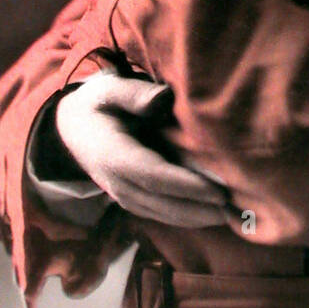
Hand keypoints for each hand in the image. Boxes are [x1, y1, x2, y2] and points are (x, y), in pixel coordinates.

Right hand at [55, 70, 227, 227]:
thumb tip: (163, 98)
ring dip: (197, 217)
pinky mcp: (131, 199)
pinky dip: (187, 216)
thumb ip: (135, 94)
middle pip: (162, 202)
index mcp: (113, 155)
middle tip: (237, 207)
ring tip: (233, 214)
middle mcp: (117, 183)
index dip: (186, 186)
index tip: (217, 191)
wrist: (71, 129)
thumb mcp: (110, 90)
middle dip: (200, 208)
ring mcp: (122, 195)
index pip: (154, 176)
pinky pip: (160, 213)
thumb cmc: (98, 104)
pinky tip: (212, 214)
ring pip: (163, 213)